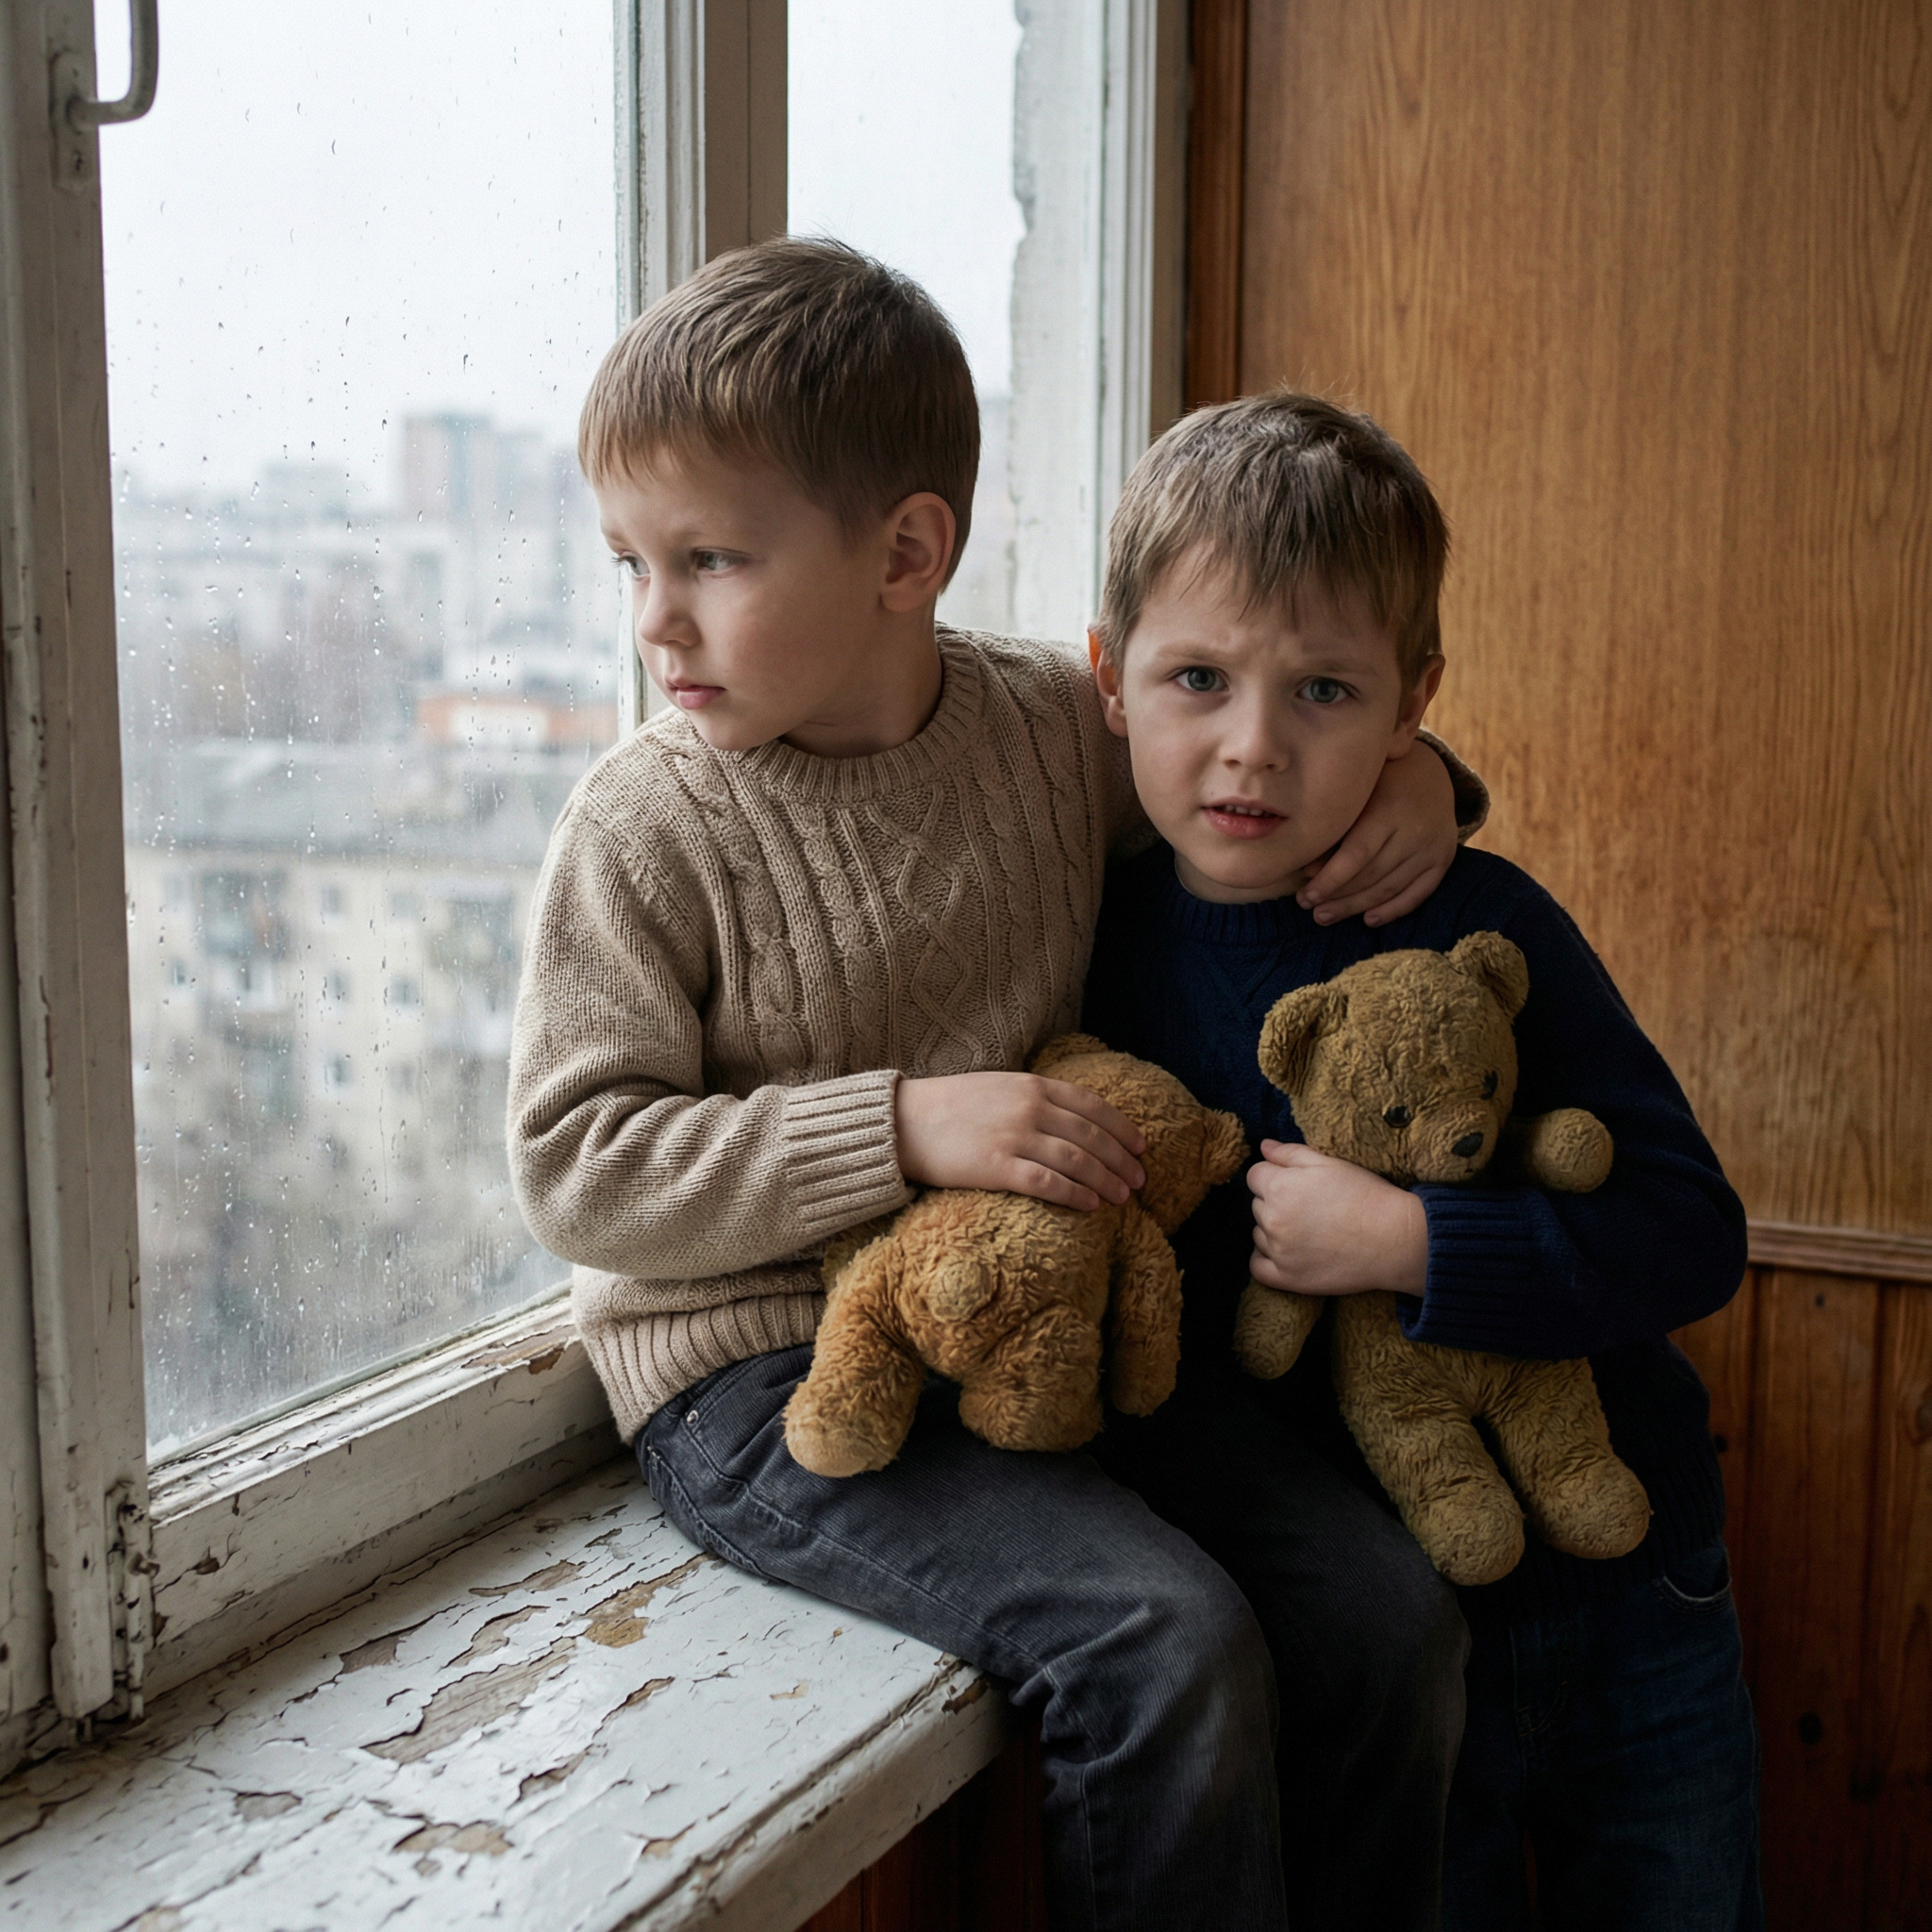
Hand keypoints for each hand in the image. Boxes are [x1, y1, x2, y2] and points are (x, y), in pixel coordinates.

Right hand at [896, 1072, 1146, 1211]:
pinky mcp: (996, 1167)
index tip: (1141, 1145)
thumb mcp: (998, 1087)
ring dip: (1107, 1180)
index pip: (1091, 1106)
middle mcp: (1029, 1108)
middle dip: (1121, 1160)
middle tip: (1140, 1180)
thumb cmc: (949, 1106)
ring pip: (1077, 1161)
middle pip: (1091, 1137)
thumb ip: (1033, 1097)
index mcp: (1031, 1086)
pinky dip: (1076, 1194)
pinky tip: (1091, 1205)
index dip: (1121, 1127)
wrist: (902, 1121)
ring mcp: (1013, 1137)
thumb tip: (1070, 1117)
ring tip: (1123, 1197)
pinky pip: (1048, 1183)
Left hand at [1248, 1140, 1427, 1294]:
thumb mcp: (1329, 1163)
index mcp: (1280, 1186)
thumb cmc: (1365, 1196)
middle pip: (1257, 1204)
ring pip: (1259, 1234)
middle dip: (1275, 1202)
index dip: (1275, 1176)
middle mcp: (1273, 1219)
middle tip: (1309, 1207)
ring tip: (1307, 1230)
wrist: (1394, 1240)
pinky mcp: (1287, 1278)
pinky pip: (1257, 1267)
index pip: (1255, 1176)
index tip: (1297, 1183)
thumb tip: (1263, 1147)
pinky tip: (1285, 1253)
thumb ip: (1290, 1153)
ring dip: (1273, 1230)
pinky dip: (1265, 1259)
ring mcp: (1278, 1251)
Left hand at [1297, 740, 1456, 926]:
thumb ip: (1337, 827)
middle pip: (1372, 876)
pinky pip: (1418, 894)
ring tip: (1326, 916)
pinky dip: (1393, 910)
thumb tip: (1307, 872)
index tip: (1305, 896)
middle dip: (1337, 896)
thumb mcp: (1357, 792)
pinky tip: (1368, 920)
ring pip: (1391, 889)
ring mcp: (1434, 848)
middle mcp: (1416, 831)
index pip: (1357, 855)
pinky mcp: (1444, 861)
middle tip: (1308, 907)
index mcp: (1391, 808)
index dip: (1329, 880)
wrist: (1429, 773)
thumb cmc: (1380, 781)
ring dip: (1356, 907)